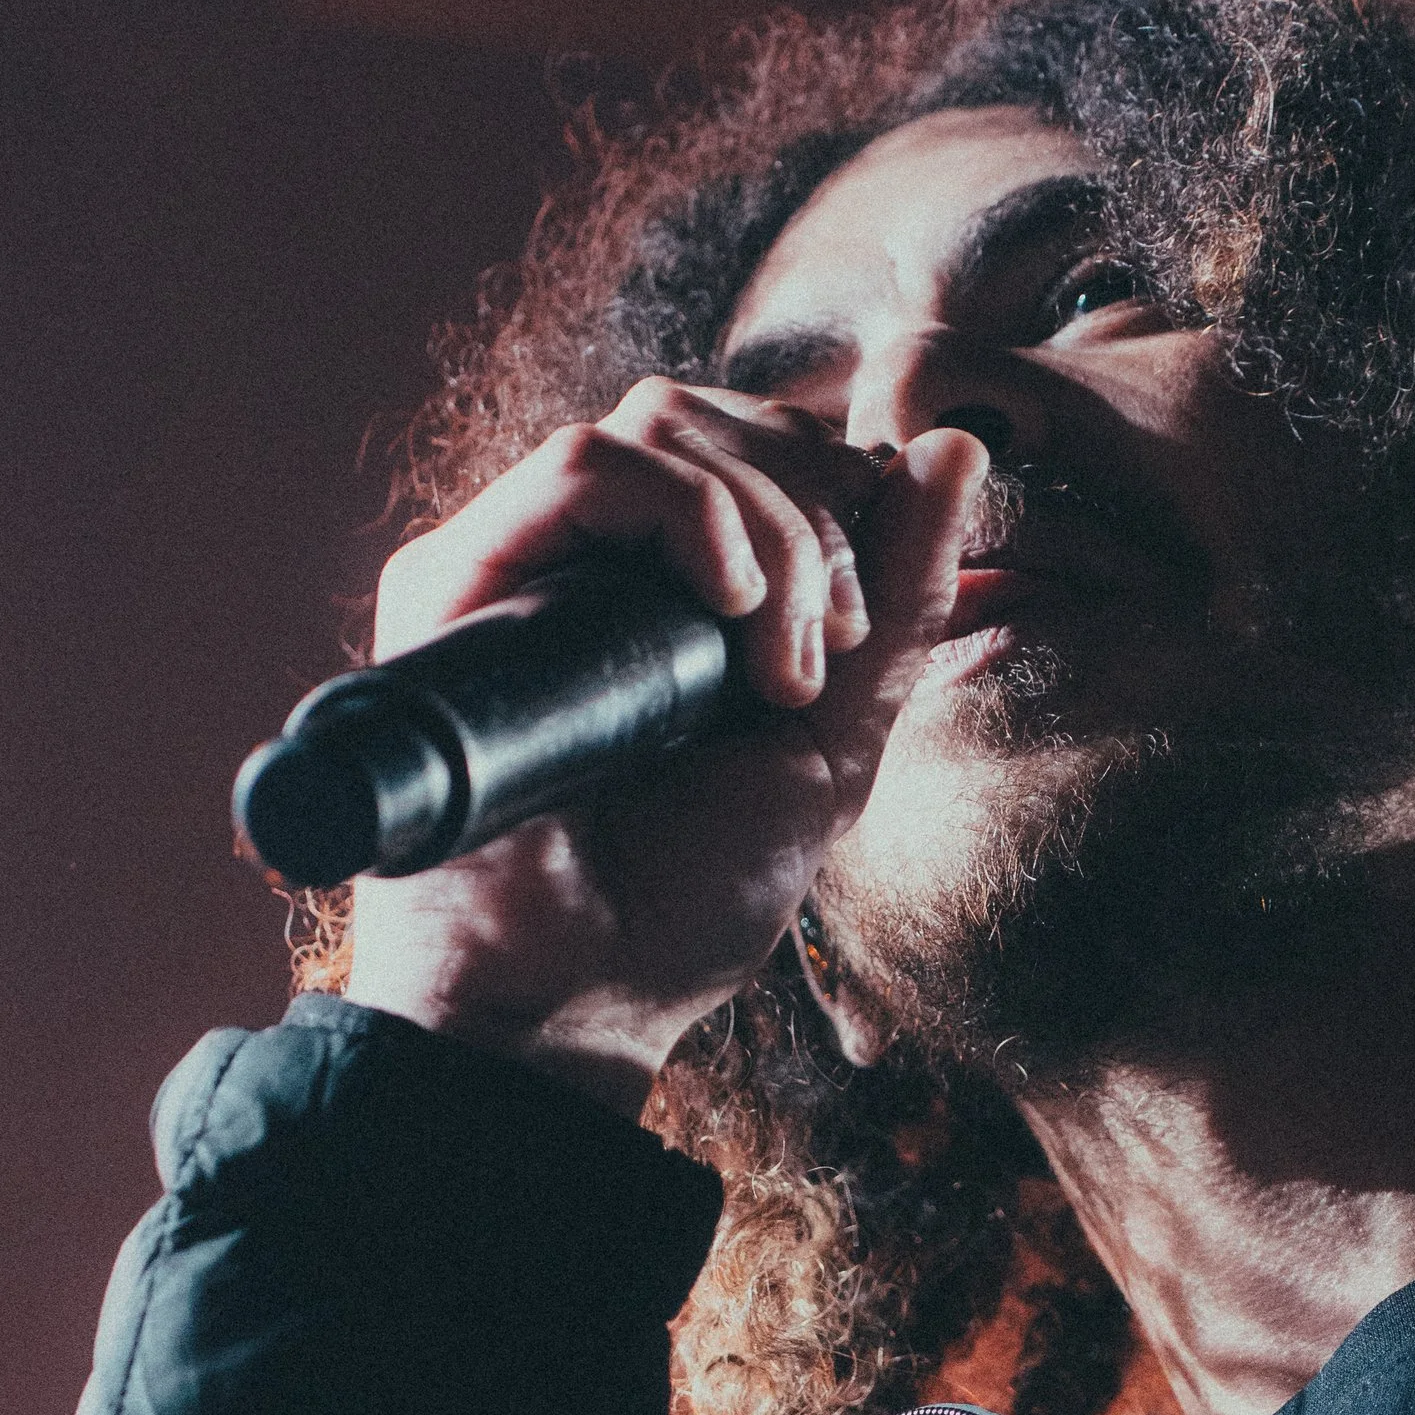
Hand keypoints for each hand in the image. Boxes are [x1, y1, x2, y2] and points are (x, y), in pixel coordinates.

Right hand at [343, 384, 984, 1111]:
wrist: (577, 996)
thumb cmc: (684, 898)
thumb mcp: (835, 740)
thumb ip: (899, 605)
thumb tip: (960, 448)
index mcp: (676, 586)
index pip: (768, 445)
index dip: (842, 496)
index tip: (859, 631)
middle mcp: (592, 559)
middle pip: (720, 418)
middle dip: (816, 516)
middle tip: (823, 653)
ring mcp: (522, 561)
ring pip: (662, 426)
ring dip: (765, 531)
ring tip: (773, 670)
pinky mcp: (454, 582)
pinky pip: (579, 465)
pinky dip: (682, 512)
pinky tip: (723, 607)